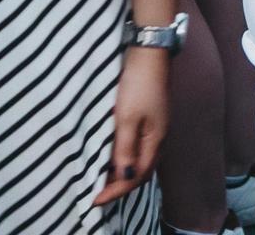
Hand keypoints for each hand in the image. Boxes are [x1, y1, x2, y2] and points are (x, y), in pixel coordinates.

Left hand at [92, 47, 169, 207]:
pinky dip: (126, 157)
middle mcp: (159, 136)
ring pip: (141, 158)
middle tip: (98, 194)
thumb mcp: (127, 118)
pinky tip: (114, 155)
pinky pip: (140, 146)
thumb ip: (124, 149)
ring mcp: (156, 125)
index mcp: (156, 139)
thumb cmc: (138, 85)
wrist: (150, 53)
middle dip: (121, 186)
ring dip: (124, 172)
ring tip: (103, 179)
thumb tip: (123, 178)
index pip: (138, 176)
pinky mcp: (151, 116)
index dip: (117, 190)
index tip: (95, 200)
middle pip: (143, 170)